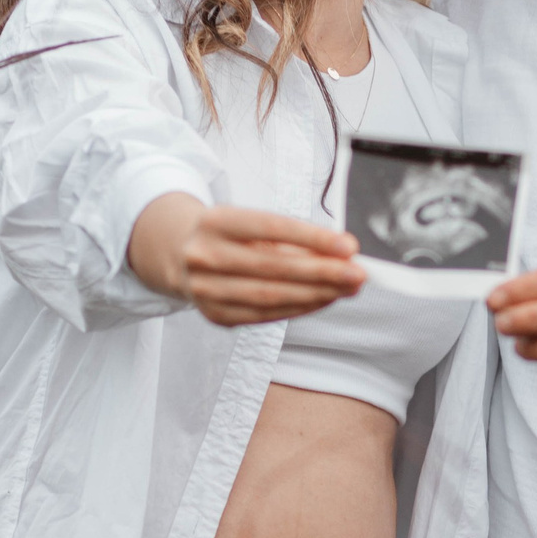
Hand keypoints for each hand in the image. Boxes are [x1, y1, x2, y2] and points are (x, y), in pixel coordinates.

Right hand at [131, 195, 363, 325]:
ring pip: (270, 296)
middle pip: (274, 268)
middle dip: (323, 273)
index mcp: (216, 222)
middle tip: (358, 274)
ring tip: (346, 289)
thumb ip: (293, 239)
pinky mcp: (215, 315)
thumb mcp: (251, 224)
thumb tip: (342, 254)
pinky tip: (321, 301)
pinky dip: (298, 309)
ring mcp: (205, 290)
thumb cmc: (228, 235)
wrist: (178, 254)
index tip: (349, 246)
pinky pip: (264, 315)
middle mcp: (204, 256)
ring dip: (316, 295)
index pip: (272, 228)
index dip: (313, 239)